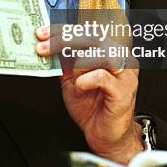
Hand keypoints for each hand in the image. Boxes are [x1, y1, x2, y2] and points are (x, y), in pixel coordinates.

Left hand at [36, 26, 142, 163]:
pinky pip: (102, 76)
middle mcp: (120, 57)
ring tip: (71, 79)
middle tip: (43, 47)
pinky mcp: (124, 90)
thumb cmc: (93, 107)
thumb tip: (46, 44)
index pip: (86, 31)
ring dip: (77, 63)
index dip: (62, 30)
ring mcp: (125, 73)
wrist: (105, 136)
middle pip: (92, 36)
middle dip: (63, 40)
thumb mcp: (72, 78)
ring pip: (99, 51)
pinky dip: (85, 80)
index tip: (42, 33)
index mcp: (109, 50)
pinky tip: (80, 87)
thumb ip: (65, 61)